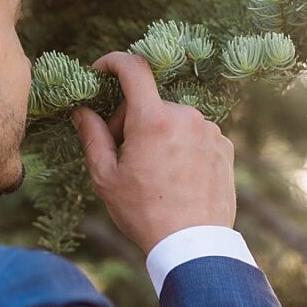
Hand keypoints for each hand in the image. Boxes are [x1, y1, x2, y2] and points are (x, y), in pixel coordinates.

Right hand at [69, 51, 236, 254]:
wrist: (193, 244)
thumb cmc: (144, 212)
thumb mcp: (106, 177)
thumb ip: (92, 136)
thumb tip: (82, 110)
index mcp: (153, 119)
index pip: (133, 68)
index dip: (113, 62)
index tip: (101, 71)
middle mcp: (185, 116)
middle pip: (149, 103)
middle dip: (130, 120)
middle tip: (122, 155)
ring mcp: (208, 130)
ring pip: (172, 119)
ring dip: (157, 133)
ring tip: (152, 172)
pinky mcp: (223, 146)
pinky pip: (194, 134)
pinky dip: (180, 145)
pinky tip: (175, 176)